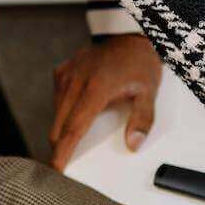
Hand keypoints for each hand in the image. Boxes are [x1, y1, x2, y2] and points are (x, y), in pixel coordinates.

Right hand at [50, 35, 162, 170]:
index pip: (74, 127)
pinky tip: (77, 114)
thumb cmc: (139, 63)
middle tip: (65, 162)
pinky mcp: (61, 71)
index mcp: (96, 88)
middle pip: (59, 125)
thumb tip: (133, 144)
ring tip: (72, 141)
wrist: (129, 36)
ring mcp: (66, 75)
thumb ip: (142, 120)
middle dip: (60, 146)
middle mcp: (76, 81)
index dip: (63, 151)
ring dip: (62, 129)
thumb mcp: (148, 92)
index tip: (56, 168)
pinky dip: (63, 112)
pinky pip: (57, 99)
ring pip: (56, 113)